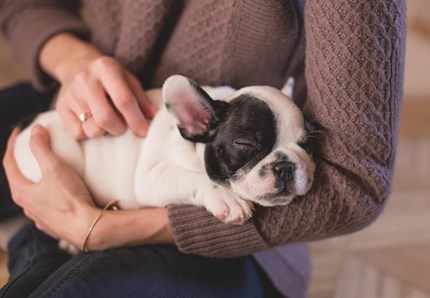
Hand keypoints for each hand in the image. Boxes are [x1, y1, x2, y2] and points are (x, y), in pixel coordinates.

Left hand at [3, 126, 97, 246]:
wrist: (87, 228)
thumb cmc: (70, 199)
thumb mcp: (54, 168)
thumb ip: (42, 147)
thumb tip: (35, 130)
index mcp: (22, 192)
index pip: (9, 163)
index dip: (12, 145)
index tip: (19, 132)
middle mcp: (27, 207)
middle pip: (19, 179)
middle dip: (24, 163)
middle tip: (33, 150)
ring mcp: (40, 217)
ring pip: (33, 195)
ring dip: (37, 181)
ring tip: (48, 172)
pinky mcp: (54, 225)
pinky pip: (47, 206)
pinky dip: (49, 195)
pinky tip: (60, 193)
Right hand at [56, 55, 157, 138]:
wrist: (76, 65)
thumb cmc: (109, 78)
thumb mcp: (128, 80)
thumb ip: (141, 99)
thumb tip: (156, 116)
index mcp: (106, 68)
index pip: (123, 100)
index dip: (136, 119)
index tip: (144, 132)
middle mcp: (85, 79)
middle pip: (105, 118)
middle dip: (119, 129)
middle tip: (123, 127)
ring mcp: (70, 93)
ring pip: (91, 129)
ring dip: (104, 132)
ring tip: (107, 123)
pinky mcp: (60, 107)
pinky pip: (77, 133)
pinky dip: (88, 133)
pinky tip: (92, 123)